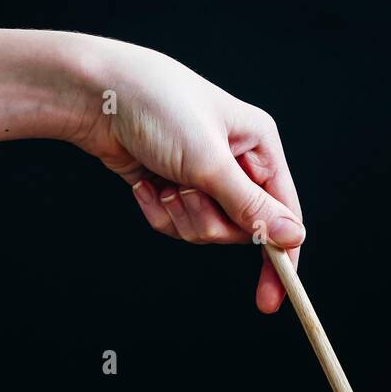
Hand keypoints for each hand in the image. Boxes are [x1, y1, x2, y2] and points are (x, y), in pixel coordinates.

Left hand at [64, 38, 303, 312]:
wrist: (97, 95)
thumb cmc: (159, 108)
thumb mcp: (210, 162)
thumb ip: (251, 207)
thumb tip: (293, 239)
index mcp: (259, 146)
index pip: (284, 211)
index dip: (281, 255)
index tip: (273, 297)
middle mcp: (236, 163)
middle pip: (241, 229)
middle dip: (209, 221)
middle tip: (187, 193)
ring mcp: (203, 178)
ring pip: (207, 231)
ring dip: (182, 216)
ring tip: (164, 183)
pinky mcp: (173, 188)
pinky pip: (177, 225)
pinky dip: (158, 213)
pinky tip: (145, 185)